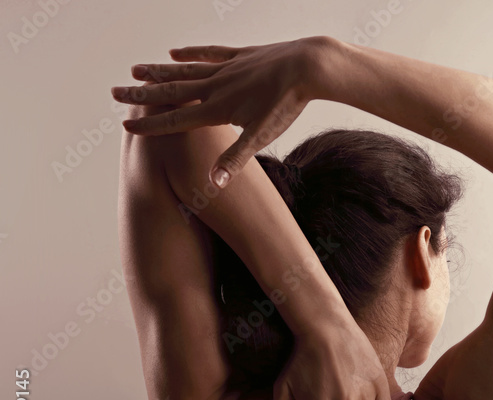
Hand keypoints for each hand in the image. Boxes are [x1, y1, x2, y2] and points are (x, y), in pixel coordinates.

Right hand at [111, 38, 326, 188]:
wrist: (309, 66)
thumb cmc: (287, 104)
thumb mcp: (262, 136)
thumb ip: (234, 159)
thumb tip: (213, 185)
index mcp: (218, 109)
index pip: (176, 120)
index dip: (151, 124)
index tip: (125, 124)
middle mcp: (217, 85)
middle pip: (172, 92)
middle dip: (142, 94)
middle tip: (114, 92)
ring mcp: (228, 68)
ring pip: (185, 70)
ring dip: (159, 72)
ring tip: (136, 70)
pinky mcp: (241, 55)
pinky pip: (208, 54)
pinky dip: (189, 54)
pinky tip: (174, 53)